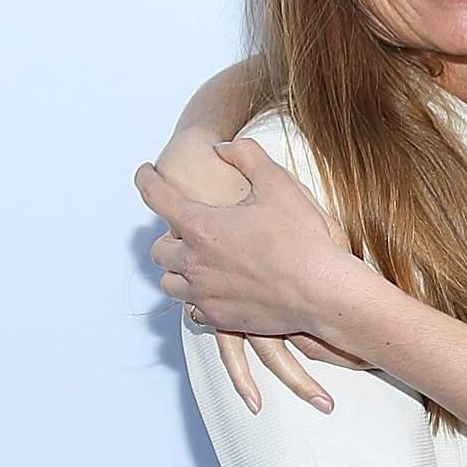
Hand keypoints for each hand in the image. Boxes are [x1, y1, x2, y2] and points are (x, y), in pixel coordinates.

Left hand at [139, 134, 372, 341]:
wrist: (321, 292)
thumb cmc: (301, 240)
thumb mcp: (277, 183)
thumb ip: (246, 155)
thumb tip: (223, 148)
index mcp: (200, 226)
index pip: (155, 196)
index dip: (146, 179)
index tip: (145, 174)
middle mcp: (194, 262)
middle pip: (158, 249)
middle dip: (167, 236)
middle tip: (181, 230)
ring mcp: (204, 293)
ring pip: (170, 283)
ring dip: (177, 270)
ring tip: (195, 262)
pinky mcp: (219, 318)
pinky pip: (191, 310)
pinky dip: (196, 297)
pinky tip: (212, 288)